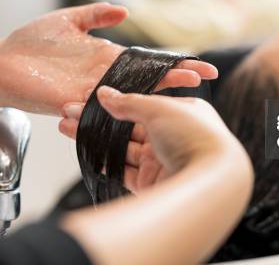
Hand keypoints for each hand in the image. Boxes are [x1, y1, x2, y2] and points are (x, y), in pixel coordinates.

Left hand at [0, 3, 217, 114]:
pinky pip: (98, 108)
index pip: (147, 62)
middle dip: (174, 81)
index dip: (173, 63)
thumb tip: (124, 9)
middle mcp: (104, 78)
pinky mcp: (71, 102)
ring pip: (128, 97)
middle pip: (145, 81)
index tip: (201, 64)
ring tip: (178, 100)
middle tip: (201, 81)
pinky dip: (118, 109)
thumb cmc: (31, 42)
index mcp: (107, 58)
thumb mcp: (68, 20)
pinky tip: (144, 111)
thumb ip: (96, 14)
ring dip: (153, 99)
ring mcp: (90, 92)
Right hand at [75, 86, 249, 192]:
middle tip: (70, 112)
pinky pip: (123, 171)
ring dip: (97, 139)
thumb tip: (105, 94)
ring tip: (68, 127)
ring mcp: (162, 160)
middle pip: (130, 126)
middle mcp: (174, 136)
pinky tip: (88, 152)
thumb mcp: (160, 108)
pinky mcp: (152, 183)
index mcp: (183, 112)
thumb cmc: (195, 137)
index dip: (117, 100)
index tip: (90, 97)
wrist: (211, 182)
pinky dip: (106, 163)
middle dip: (100, 119)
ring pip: (122, 147)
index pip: (144, 103)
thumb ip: (129, 102)